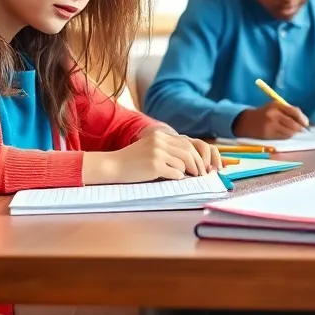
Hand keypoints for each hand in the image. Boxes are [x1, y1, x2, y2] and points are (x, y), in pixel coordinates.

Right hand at [82, 129, 217, 184]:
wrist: (112, 166)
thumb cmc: (131, 160)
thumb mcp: (149, 147)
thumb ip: (166, 148)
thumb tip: (189, 160)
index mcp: (160, 135)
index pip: (186, 143)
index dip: (196, 155)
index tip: (201, 165)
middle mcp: (159, 141)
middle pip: (188, 152)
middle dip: (198, 164)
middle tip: (201, 174)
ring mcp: (157, 153)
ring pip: (183, 163)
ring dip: (188, 172)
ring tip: (190, 177)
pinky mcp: (154, 165)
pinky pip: (175, 172)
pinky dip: (178, 177)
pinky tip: (175, 179)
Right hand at [233, 101, 308, 138]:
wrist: (246, 121)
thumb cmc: (264, 114)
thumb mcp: (274, 108)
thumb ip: (288, 111)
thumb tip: (304, 121)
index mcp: (277, 105)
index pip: (294, 111)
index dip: (302, 119)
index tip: (306, 124)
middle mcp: (273, 114)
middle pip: (293, 123)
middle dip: (300, 128)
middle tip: (302, 131)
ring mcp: (270, 124)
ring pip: (289, 131)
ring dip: (294, 133)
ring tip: (293, 132)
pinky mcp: (267, 133)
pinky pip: (283, 136)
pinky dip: (287, 136)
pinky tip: (285, 134)